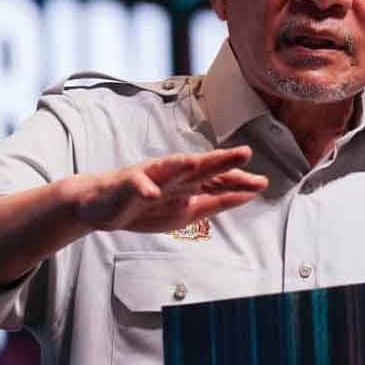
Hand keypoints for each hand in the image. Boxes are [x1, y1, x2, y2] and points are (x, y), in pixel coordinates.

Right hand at [67, 146, 267, 232]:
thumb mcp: (187, 210)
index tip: (261, 183)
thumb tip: (247, 195)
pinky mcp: (128, 184)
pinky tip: (149, 191)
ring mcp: (150, 177)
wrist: (102, 205)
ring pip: (169, 168)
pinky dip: (142, 188)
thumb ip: (216, 201)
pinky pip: (136, 186)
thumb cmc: (146, 205)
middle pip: (200, 167)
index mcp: (189, 184)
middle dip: (221, 160)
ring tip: (198, 162)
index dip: (238, 181)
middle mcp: (174, 176)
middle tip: (244, 153)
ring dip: (184, 165)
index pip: (217, 181)